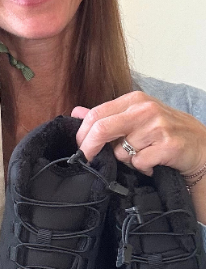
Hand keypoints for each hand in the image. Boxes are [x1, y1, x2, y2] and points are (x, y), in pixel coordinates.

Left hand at [73, 92, 205, 178]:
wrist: (201, 146)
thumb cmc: (165, 132)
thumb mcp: (135, 118)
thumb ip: (106, 116)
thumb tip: (75, 112)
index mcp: (134, 100)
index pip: (95, 114)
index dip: (82, 134)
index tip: (79, 147)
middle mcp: (146, 109)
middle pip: (101, 129)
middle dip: (89, 148)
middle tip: (88, 159)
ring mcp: (158, 127)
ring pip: (120, 151)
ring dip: (126, 160)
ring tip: (141, 155)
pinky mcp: (168, 145)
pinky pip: (138, 163)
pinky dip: (141, 168)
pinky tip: (152, 163)